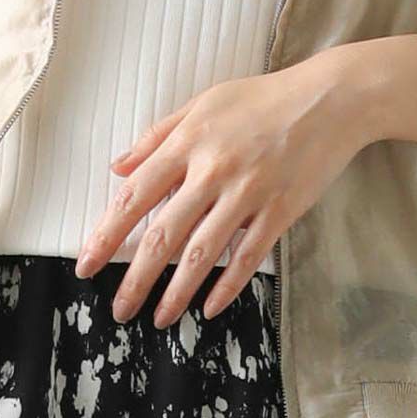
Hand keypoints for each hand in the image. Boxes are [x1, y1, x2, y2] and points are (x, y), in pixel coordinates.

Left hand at [74, 51, 374, 326]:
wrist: (329, 100)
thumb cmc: (261, 98)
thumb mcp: (204, 103)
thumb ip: (158, 136)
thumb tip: (117, 167)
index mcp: (189, 142)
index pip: (136, 194)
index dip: (108, 233)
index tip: (87, 264)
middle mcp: (213, 170)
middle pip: (164, 234)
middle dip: (136, 278)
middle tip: (118, 309)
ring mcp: (249, 193)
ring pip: (203, 254)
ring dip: (177, 293)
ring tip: (159, 319)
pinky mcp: (280, 210)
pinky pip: (248, 257)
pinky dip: (227, 286)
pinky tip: (210, 308)